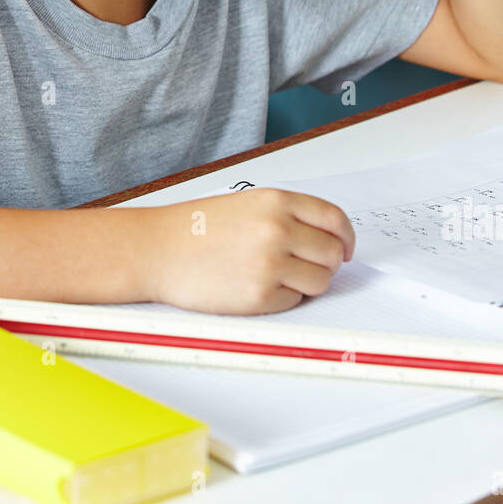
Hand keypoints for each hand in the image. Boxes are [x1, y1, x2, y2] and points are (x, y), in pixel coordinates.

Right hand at [147, 188, 353, 314]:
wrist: (156, 250)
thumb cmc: (196, 228)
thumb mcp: (246, 204)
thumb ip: (287, 216)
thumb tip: (328, 240)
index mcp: (277, 202)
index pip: (335, 219)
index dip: (346, 237)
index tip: (346, 249)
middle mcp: (278, 230)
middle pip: (332, 254)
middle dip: (325, 263)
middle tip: (305, 266)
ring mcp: (270, 264)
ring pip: (320, 281)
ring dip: (306, 283)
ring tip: (276, 277)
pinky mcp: (259, 296)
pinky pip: (294, 301)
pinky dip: (282, 298)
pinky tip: (255, 287)